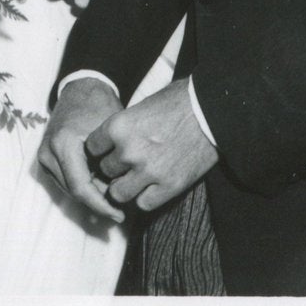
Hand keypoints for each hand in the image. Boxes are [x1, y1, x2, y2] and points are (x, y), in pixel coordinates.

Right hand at [37, 78, 124, 222]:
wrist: (80, 90)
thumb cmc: (100, 106)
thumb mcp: (111, 134)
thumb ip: (111, 165)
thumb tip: (117, 196)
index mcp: (63, 143)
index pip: (81, 187)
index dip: (101, 205)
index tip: (119, 215)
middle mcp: (48, 152)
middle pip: (74, 192)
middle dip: (97, 204)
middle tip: (121, 212)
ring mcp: (44, 157)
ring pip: (69, 190)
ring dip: (90, 197)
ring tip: (114, 202)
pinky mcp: (45, 159)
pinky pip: (65, 181)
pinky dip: (83, 188)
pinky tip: (101, 191)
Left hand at [86, 79, 218, 212]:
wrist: (213, 110)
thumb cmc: (180, 101)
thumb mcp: (143, 106)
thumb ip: (125, 126)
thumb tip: (113, 141)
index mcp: (119, 126)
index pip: (92, 148)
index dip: (100, 149)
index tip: (108, 150)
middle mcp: (129, 151)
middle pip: (105, 170)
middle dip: (114, 167)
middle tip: (127, 164)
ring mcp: (148, 171)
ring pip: (118, 193)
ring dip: (125, 187)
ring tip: (135, 179)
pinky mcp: (169, 186)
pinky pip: (143, 203)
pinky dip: (145, 197)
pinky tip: (153, 186)